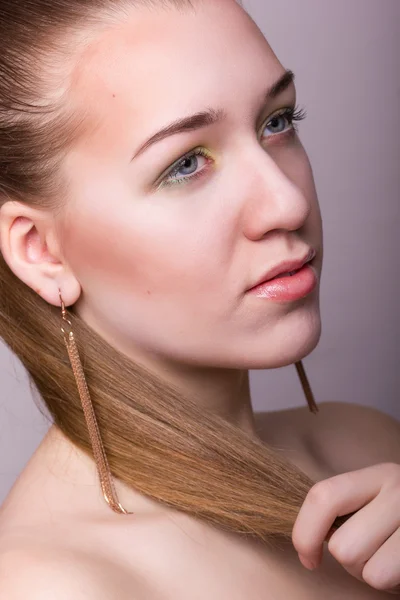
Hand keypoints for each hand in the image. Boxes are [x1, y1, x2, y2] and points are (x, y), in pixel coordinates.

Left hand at [292, 463, 399, 593]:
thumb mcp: (377, 503)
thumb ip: (346, 508)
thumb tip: (305, 539)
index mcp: (379, 475)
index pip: (324, 496)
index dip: (305, 532)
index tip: (308, 557)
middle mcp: (399, 489)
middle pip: (342, 544)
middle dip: (350, 561)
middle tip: (370, 554)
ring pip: (365, 568)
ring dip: (372, 574)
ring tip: (389, 559)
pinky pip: (384, 577)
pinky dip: (391, 582)